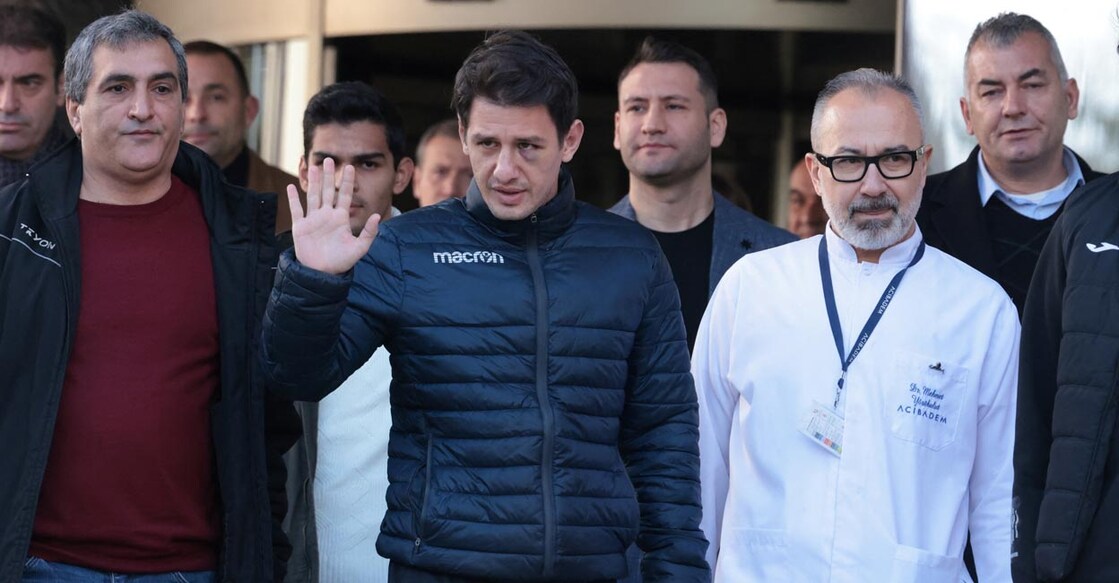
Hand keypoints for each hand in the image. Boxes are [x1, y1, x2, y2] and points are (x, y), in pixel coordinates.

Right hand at [288, 157, 379, 274]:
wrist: (323, 273)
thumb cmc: (342, 261)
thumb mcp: (360, 248)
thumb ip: (370, 233)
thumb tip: (377, 216)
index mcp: (341, 218)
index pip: (345, 195)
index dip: (347, 182)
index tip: (350, 167)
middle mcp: (327, 216)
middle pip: (328, 191)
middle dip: (329, 176)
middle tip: (329, 159)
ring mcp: (313, 220)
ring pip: (313, 196)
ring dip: (314, 182)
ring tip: (314, 167)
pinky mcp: (301, 227)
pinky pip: (296, 210)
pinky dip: (293, 199)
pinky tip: (291, 187)